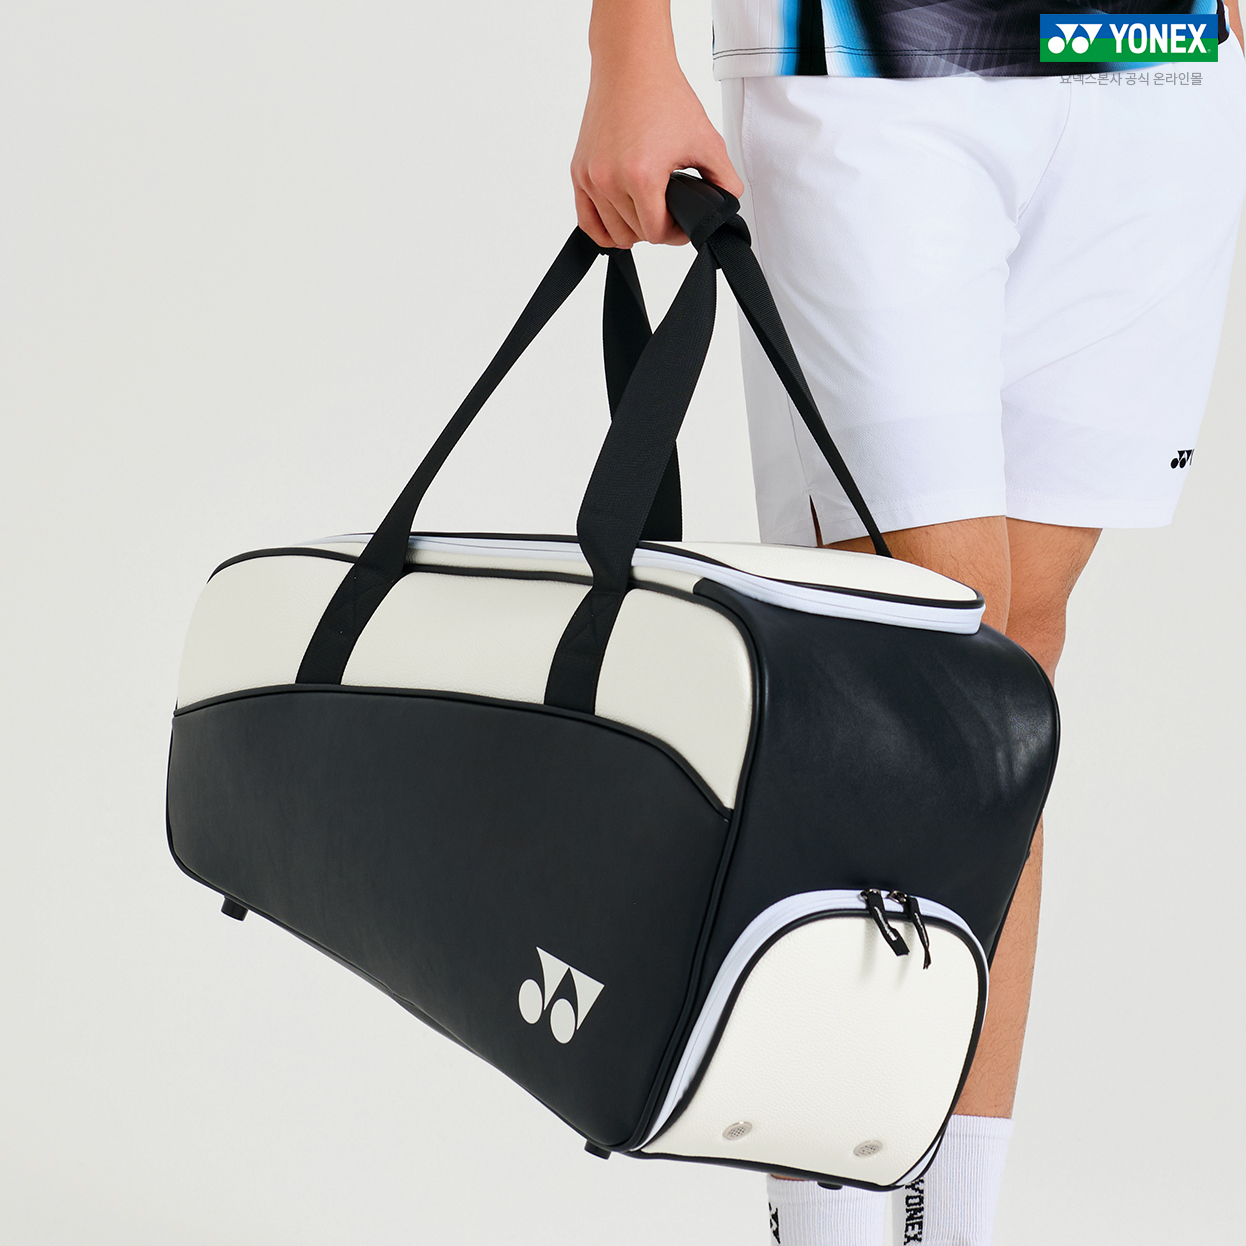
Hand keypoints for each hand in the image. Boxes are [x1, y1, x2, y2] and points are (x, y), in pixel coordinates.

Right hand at [571, 55, 742, 248]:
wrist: (631, 64)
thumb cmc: (664, 96)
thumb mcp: (706, 140)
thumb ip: (724, 180)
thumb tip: (728, 206)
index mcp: (641, 176)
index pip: (657, 233)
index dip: (676, 234)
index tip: (684, 224)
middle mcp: (610, 179)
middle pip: (635, 235)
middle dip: (656, 229)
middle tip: (670, 214)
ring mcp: (591, 177)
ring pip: (613, 232)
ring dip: (633, 229)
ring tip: (649, 212)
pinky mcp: (579, 172)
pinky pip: (587, 221)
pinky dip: (605, 229)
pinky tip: (622, 223)